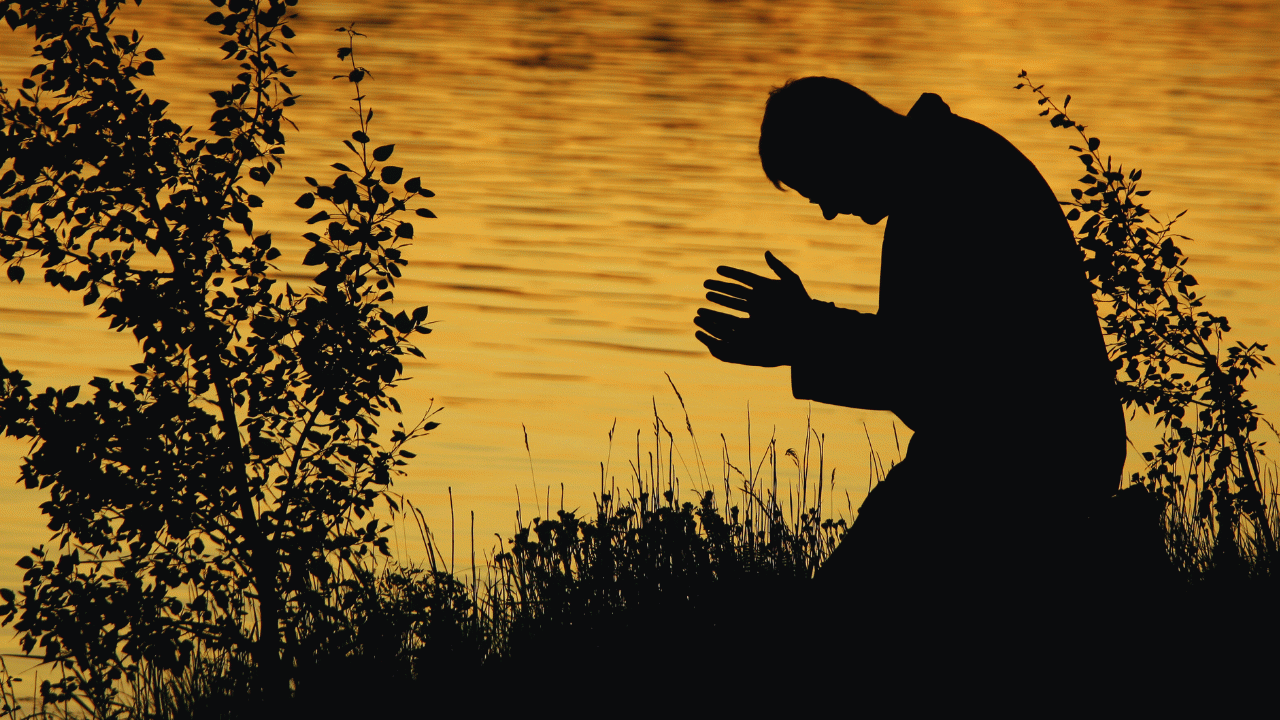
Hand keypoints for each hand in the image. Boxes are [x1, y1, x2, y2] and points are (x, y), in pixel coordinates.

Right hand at [694, 251, 811, 366]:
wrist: (808, 326)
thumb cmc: (802, 303)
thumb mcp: (791, 282)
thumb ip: (778, 267)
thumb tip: (766, 252)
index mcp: (764, 287)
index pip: (743, 277)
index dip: (731, 272)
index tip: (717, 269)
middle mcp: (757, 299)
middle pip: (734, 291)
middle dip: (719, 287)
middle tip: (705, 284)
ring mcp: (755, 312)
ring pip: (732, 305)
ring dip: (719, 301)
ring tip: (706, 297)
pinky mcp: (754, 326)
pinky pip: (736, 321)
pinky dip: (725, 318)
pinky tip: (715, 316)